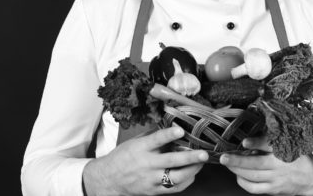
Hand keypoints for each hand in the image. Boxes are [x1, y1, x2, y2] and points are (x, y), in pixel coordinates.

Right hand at [82, 126, 207, 195]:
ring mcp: (151, 179)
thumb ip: (151, 135)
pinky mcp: (154, 191)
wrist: (109, 179)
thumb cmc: (122, 158)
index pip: (156, 140)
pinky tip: (192, 174)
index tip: (180, 130)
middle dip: (190, 157)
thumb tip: (169, 124)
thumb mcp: (133, 142)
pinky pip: (174, 188)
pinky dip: (186, 181)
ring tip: (201, 163)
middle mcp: (146, 164)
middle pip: (171, 161)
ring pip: (176, 177)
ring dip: (192, 170)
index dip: (169, 135)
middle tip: (204, 153)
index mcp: (140, 148)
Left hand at [220, 136, 312, 194]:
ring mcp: (276, 180)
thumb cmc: (298, 158)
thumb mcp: (288, 145)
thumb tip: (248, 139)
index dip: (256, 142)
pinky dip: (243, 182)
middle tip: (223, 157)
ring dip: (237, 170)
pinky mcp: (274, 190)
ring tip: (227, 163)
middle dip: (237, 161)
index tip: (244, 141)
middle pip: (256, 164)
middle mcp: (280, 167)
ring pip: (252, 177)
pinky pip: (255, 189)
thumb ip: (269, 141)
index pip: (270, 146)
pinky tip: (238, 176)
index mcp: (284, 153)